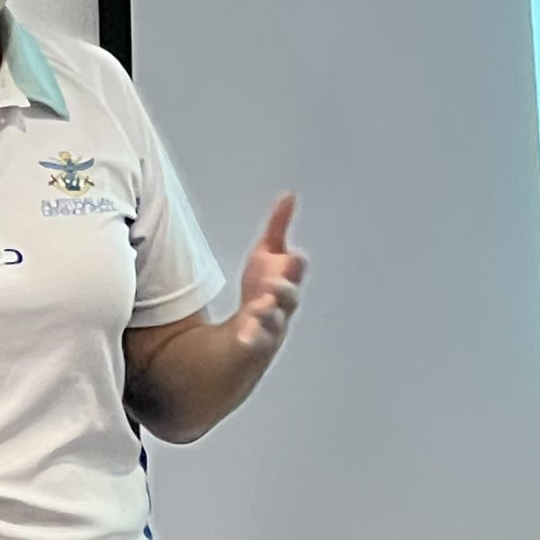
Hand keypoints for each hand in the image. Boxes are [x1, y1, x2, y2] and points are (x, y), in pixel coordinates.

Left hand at [228, 192, 306, 362]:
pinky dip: (253, 339)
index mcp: (286, 279)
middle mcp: (282, 304)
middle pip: (288, 296)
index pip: (295, 268)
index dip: (294, 263)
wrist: (248, 337)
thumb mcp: (265, 256)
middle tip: (272, 285)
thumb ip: (278, 226)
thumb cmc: (261, 292)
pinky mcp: (255, 345)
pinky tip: (244, 337)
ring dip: (268, 315)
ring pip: (274, 322)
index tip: (291, 257)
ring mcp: (271, 327)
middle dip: (283, 289)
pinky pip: (256, 343)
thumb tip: (290, 194)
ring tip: (257, 310)